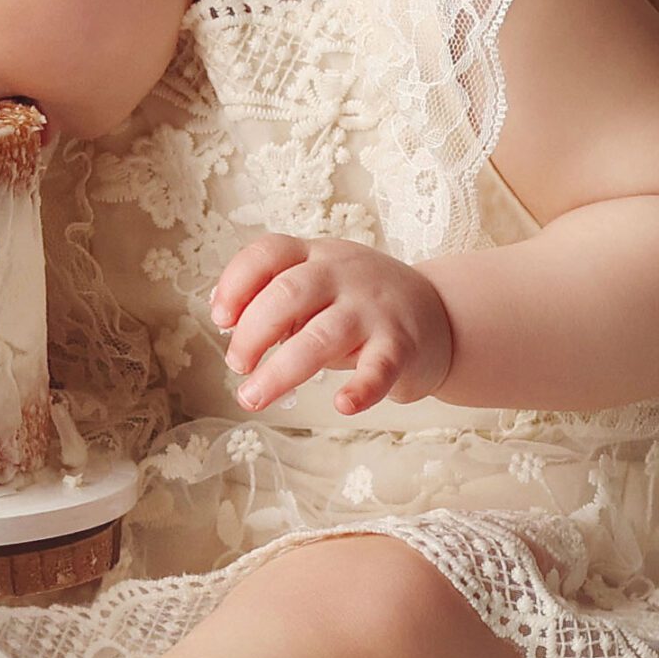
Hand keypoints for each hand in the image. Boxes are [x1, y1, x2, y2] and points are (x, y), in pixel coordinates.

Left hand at [208, 236, 453, 415]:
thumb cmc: (359, 304)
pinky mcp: (400, 345)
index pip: (269, 253)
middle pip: (288, 293)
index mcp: (316, 256)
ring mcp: (373, 308)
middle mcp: (343, 274)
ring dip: (281, 370)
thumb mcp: (320, 285)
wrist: (438, 313)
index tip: (220, 319)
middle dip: (252, 332)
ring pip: (322, 335)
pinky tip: (341, 404)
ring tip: (253, 397)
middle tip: (237, 365)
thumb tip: (232, 332)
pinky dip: (360, 388)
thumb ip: (279, 301)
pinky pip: (378, 367)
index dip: (236, 283)